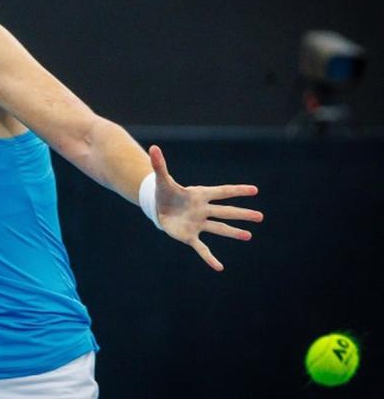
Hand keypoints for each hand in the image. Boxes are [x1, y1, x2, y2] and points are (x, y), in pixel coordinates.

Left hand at [149, 145, 262, 270]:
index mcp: (199, 195)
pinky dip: (209, 258)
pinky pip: (202, 248)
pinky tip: (219, 267)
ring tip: (249, 236)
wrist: (158, 208)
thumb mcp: (161, 179)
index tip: (254, 190)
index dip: (237, 190)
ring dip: (233, 232)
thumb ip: (159, 165)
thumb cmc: (165, 193)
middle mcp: (203, 210)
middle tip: (260, 216)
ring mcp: (198, 223)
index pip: (221, 191)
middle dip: (241, 213)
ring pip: (218, 228)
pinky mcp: (190, 236)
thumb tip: (154, 147)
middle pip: (225, 211)